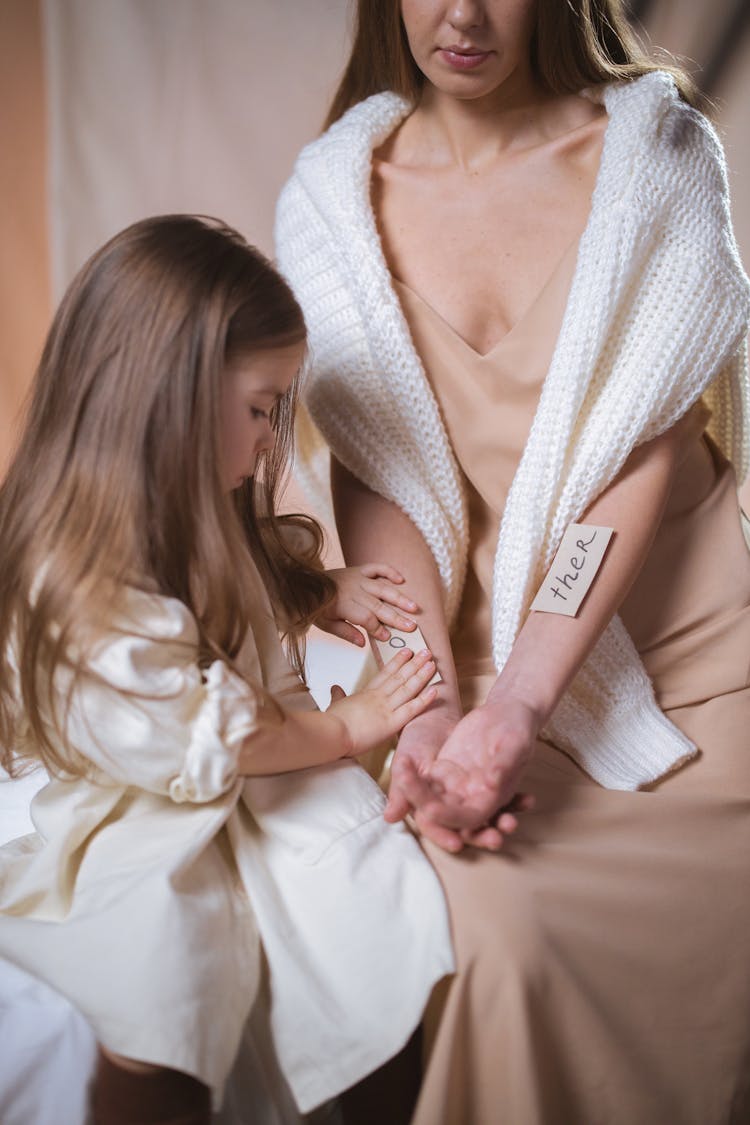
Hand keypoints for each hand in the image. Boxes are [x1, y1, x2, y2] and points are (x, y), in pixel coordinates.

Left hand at [316, 564, 419, 646]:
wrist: (306, 583)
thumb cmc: (317, 607)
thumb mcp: (326, 624)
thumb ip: (345, 633)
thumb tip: (363, 643)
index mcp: (343, 605)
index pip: (365, 618)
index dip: (377, 628)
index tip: (388, 637)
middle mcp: (353, 590)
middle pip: (377, 605)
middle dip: (395, 617)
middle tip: (411, 627)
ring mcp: (357, 578)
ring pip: (381, 588)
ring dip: (399, 597)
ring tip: (414, 607)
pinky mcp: (359, 570)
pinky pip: (377, 568)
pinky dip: (389, 572)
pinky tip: (401, 580)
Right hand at [326, 648, 436, 756]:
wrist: (331, 733)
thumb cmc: (332, 723)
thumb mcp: (335, 705)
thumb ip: (338, 695)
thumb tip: (335, 687)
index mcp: (366, 694)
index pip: (385, 674)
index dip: (398, 662)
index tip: (407, 651)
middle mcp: (378, 697)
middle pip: (400, 677)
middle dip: (414, 663)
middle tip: (426, 651)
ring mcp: (385, 708)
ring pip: (407, 688)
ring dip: (421, 675)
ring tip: (432, 663)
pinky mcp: (390, 723)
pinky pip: (411, 709)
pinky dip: (424, 700)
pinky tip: (435, 690)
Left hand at [403, 699, 537, 852]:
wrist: (508, 713)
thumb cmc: (518, 729)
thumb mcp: (515, 745)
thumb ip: (504, 765)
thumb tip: (491, 784)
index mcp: (492, 798)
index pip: (467, 818)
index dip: (447, 817)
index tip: (428, 808)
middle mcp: (472, 797)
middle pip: (441, 814)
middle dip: (421, 804)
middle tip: (404, 783)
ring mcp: (456, 784)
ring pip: (428, 798)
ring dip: (411, 789)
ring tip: (399, 767)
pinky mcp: (444, 770)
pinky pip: (424, 780)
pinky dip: (411, 774)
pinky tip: (401, 761)